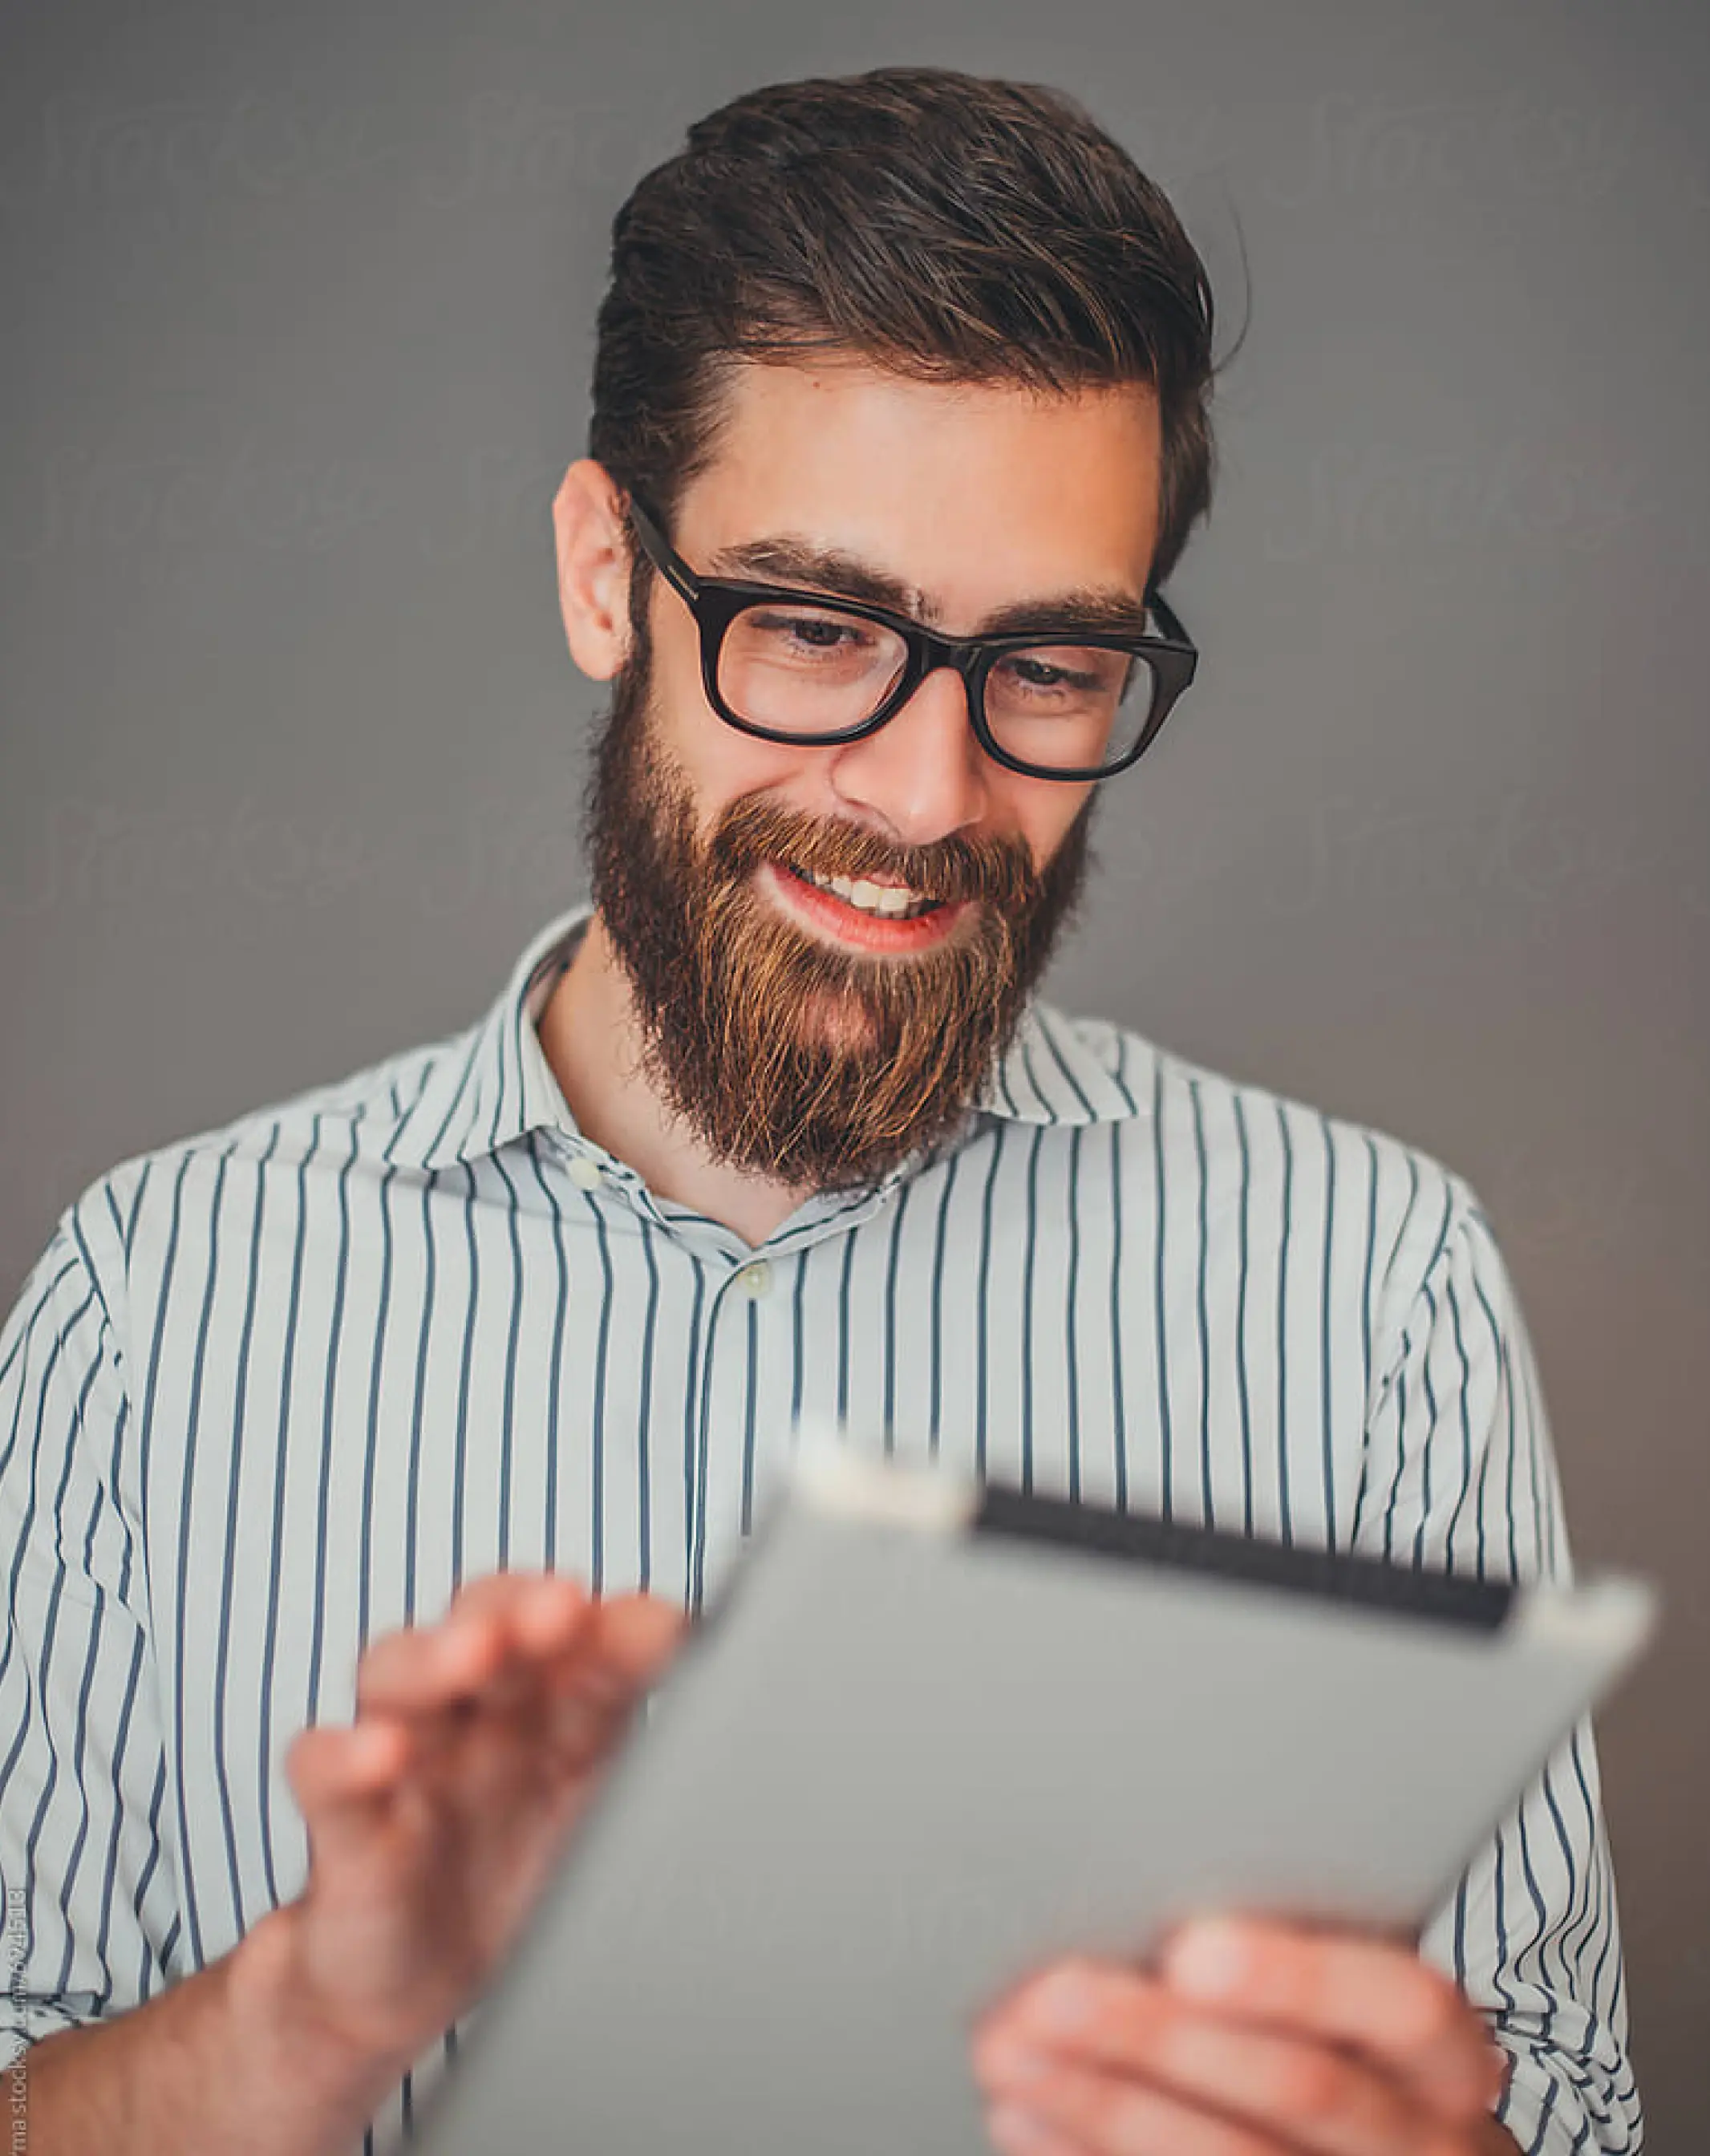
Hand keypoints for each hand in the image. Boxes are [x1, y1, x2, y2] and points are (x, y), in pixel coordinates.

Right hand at [258, 1573, 685, 2075]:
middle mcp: (478, 1707)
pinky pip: (324, 1768)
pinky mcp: (345, 1821)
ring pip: (400, 1669)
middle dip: (522, 1606)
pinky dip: (345, 1754)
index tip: (667, 1630)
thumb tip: (729, 1686)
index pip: (586, 1635)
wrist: (406, 1983)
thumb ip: (651, 1750)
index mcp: (553, 1699)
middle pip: (487, 1619)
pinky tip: (382, 1753)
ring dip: (438, 1655)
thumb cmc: (512, 1869)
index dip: (622, 1626)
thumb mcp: (600, 1812)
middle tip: (562, 1608)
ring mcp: (409, 1754)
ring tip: (476, 1653)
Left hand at [970, 1917, 1515, 2155]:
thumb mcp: (1355, 1992)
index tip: (1190, 1948)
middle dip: (1162, 2040)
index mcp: (1445, 2058)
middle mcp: (1421, 2142)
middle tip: (1053, 1995)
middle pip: (1302, 2090)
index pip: (1403, 2008)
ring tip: (1008, 2051)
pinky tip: (1029, 2119)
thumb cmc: (1352, 2046)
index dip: (1299, 1979)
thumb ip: (1288, 1941)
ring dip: (1101, 2106)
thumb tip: (1146, 1864)